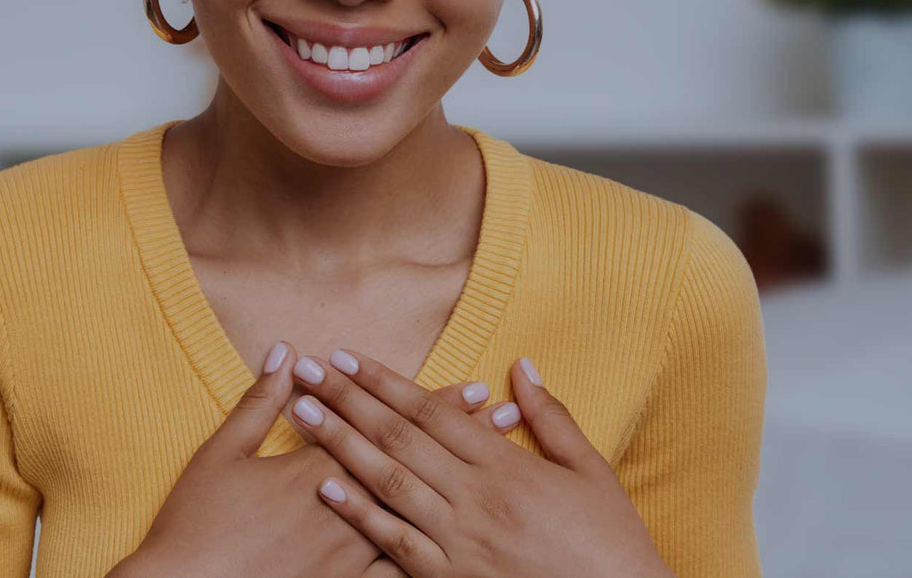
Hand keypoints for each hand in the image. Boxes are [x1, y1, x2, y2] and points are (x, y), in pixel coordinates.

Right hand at [109, 343, 518, 577]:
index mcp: (314, 469)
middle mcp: (341, 508)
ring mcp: (347, 554)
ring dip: (464, 490)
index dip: (433, 408)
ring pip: (419, 516)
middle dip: (465, 440)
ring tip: (505, 473)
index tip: (475, 389)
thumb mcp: (221, 453)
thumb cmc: (197, 524)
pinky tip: (470, 546)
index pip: (387, 428)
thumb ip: (258, 403)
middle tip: (508, 418)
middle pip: (414, 466)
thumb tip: (283, 353)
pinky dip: (434, 556)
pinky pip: (397, 574)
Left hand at [287, 351, 675, 577]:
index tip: (348, 357)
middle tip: (308, 372)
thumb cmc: (610, 541)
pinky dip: (359, 512)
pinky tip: (325, 486)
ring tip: (301, 414)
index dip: (385, 382)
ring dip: (340, 444)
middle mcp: (477, 496)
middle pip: (398, 437)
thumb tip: (521, 365)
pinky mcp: (450, 577)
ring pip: (388, 481)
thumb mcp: (591, 470)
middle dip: (348, 400)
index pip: (432, 411)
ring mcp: (460, 539)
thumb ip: (551, 416)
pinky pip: (395, 541)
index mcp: (507, 465)